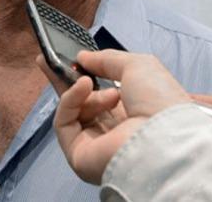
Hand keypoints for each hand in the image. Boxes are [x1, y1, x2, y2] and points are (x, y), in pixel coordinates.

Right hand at [39, 49, 190, 183]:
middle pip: (82, 103)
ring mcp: (95, 144)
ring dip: (81, 90)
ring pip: (73, 111)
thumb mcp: (137, 65)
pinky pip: (65, 122)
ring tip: (91, 82)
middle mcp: (114, 130)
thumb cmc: (158, 99)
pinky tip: (83, 86)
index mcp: (132, 113)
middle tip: (47, 59)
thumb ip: (107, 59)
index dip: (87, 74)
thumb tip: (82, 57)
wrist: (163, 136)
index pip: (102, 94)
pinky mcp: (78, 154)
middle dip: (66, 80)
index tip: (73, 58)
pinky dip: (70, 100)